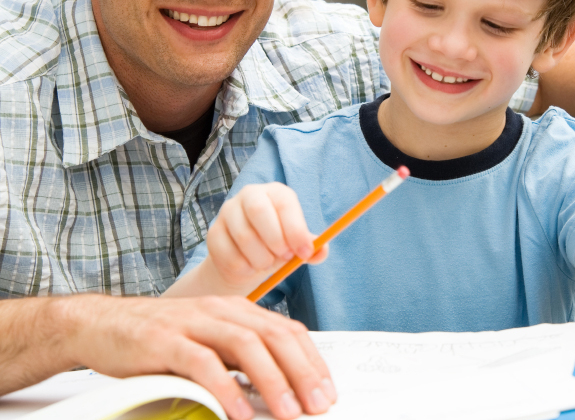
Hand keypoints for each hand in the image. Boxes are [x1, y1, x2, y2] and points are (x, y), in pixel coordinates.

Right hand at [60, 294, 336, 419]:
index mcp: (237, 310)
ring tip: (288, 411)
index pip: (287, 330)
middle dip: (302, 372)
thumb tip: (281, 388)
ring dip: (272, 380)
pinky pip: (203, 363)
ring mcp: (193, 322)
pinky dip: (225, 388)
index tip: (327, 390)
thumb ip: (240, 358)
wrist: (102, 325)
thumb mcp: (209, 342)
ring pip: (245, 346)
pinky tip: (239, 412)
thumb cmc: (161, 339)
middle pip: (274, 336)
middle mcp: (221, 310)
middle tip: (318, 404)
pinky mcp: (165, 340)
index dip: (312, 360)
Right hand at [206, 183, 328, 290]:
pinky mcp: (214, 233)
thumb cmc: (278, 246)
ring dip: (260, 258)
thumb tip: (321, 251)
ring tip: (267, 264)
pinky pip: (228, 253)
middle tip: (284, 257)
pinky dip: (243, 267)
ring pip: (243, 235)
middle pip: (258, 211)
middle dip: (275, 240)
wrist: (247, 261)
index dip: (296, 229)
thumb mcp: (297, 246)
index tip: (304, 252)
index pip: (285, 204)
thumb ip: (311, 249)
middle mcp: (250, 195)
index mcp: (276, 193)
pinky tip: (250, 268)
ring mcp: (228, 212)